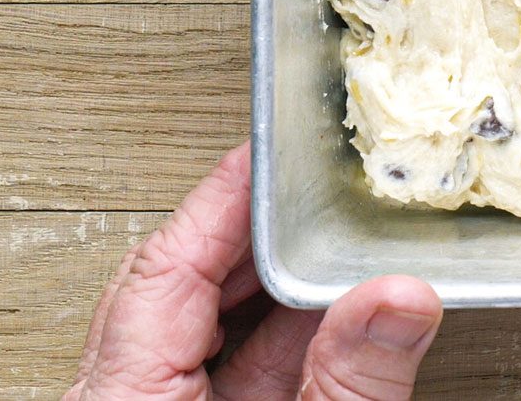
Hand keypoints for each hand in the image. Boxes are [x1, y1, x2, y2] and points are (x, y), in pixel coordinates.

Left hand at [69, 142, 441, 399]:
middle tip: (319, 185)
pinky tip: (332, 319)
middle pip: (178, 284)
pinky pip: (221, 367)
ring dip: (277, 289)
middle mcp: (121, 400)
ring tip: (338, 249)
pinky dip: (279, 339)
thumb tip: (399, 297)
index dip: (223, 197)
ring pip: (203, 325)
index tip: (269, 145)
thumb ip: (352, 382)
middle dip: (260, 235)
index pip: (162, 266)